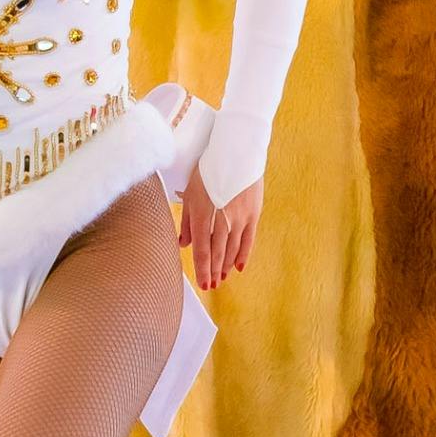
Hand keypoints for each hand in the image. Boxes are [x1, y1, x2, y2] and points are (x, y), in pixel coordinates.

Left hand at [177, 170, 263, 293]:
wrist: (236, 151)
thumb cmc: (208, 169)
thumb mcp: (191, 192)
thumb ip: (186, 221)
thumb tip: (182, 244)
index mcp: (203, 216)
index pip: (202, 250)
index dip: (202, 269)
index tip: (203, 284)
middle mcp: (222, 221)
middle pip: (217, 253)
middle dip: (213, 271)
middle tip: (212, 285)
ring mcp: (239, 218)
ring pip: (232, 249)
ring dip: (226, 266)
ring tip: (222, 278)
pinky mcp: (253, 213)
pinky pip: (248, 239)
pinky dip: (243, 254)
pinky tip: (238, 267)